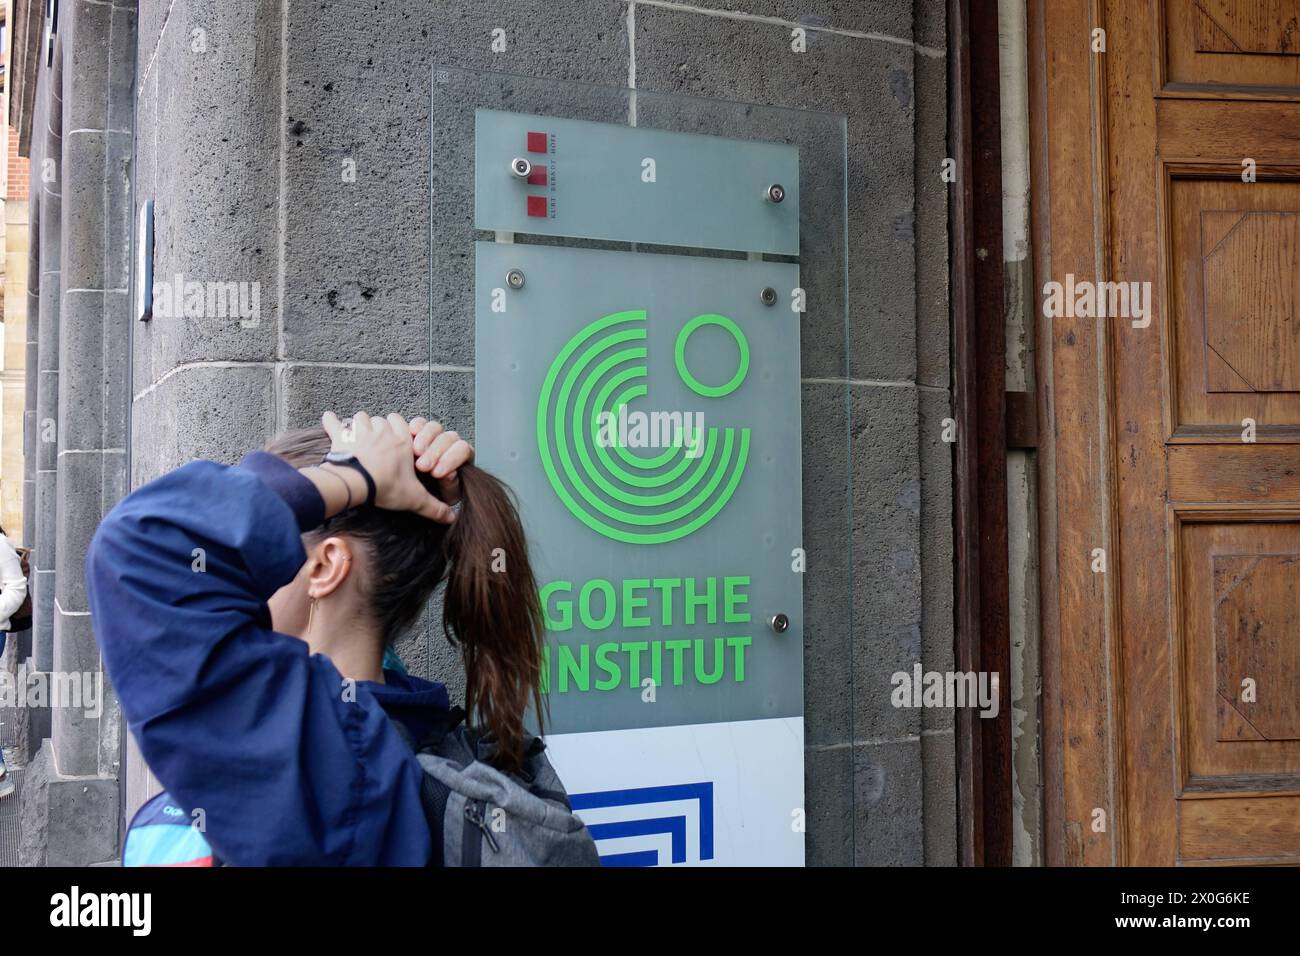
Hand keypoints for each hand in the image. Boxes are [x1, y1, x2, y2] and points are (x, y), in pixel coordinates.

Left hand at [321, 411, 457, 523]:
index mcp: (401, 441)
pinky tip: (329, 418)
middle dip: (379, 425)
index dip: (398, 427)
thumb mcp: (414, 499)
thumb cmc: (386, 487)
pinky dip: (331, 420)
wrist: (357, 483)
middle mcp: (382, 432)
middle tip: (378, 438)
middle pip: (381, 419)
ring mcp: (360, 432)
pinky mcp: (341, 437)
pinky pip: (334, 422)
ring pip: (361, 417)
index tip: (397, 434)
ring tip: (359, 434)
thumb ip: (433, 507)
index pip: (401, 422)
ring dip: (359, 424)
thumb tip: (451, 517)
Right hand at [408, 417, 474, 505]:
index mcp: (462, 455)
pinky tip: (409, 435)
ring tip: (415, 453)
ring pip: (434, 427)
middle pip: (448, 438)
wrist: (416, 490)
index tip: (437, 473)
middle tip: (423, 466)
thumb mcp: (446, 494)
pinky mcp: (418, 431)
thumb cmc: (436, 492)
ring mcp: (435, 435)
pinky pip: (418, 423)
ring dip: (425, 439)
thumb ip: (451, 484)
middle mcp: (450, 442)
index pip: (463, 449)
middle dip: (435, 452)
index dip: (450, 460)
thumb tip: (450, 474)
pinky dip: (415, 427)